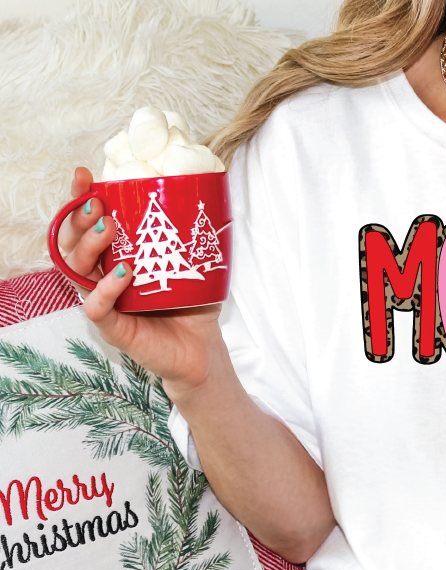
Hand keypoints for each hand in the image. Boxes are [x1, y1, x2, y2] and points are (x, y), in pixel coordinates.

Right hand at [58, 167, 224, 392]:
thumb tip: (204, 192)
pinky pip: (96, 306)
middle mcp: (103, 277)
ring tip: (108, 228)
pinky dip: (106, 288)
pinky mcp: (113, 327)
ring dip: (90, 245)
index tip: (86, 175)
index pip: (88, 226)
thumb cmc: (193, 305)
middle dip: (78, 218)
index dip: (82, 200)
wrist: (202, 349)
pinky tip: (124, 272)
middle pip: (73, 244)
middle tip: (97, 204)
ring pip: (78, 270)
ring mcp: (106, 302)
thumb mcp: (191, 263)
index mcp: (115, 258)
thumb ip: (189, 233)